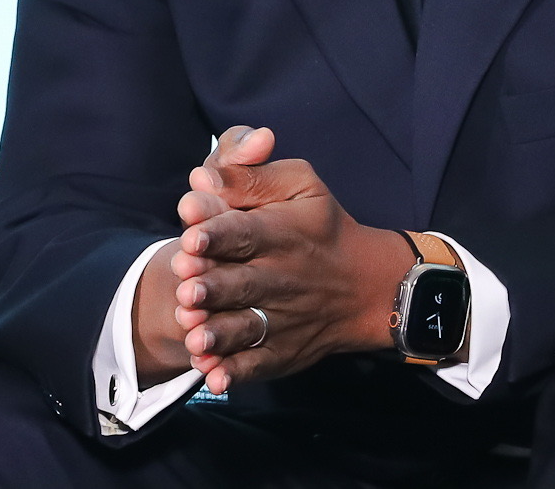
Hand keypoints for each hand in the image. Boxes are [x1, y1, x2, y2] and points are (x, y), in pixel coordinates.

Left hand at [170, 139, 411, 393]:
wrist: (367, 286)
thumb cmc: (321, 226)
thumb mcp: (299, 186)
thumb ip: (249, 176)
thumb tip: (200, 177)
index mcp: (281, 233)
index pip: (246, 232)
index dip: (218, 235)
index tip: (191, 239)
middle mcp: (281, 278)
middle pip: (242, 284)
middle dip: (213, 288)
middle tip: (186, 291)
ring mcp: (282, 319)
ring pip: (247, 328)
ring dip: (220, 335)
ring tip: (194, 337)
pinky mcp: (282, 350)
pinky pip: (259, 364)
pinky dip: (237, 373)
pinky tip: (216, 378)